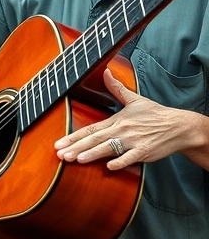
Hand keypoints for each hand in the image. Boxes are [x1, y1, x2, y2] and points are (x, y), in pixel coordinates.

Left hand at [55, 68, 197, 168]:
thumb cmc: (155, 114)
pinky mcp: (144, 152)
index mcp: (116, 120)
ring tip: (76, 159)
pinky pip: (130, 158)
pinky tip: (108, 167)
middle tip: (61, 154)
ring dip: (92, 154)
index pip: (90, 129)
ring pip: (109, 148)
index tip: (58, 143)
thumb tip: (105, 72)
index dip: (73, 136)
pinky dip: (120, 162)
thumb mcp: (134, 99)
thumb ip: (116, 88)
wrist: (179, 126)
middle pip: (95, 140)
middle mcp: (122, 130)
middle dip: (76, 147)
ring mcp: (133, 141)